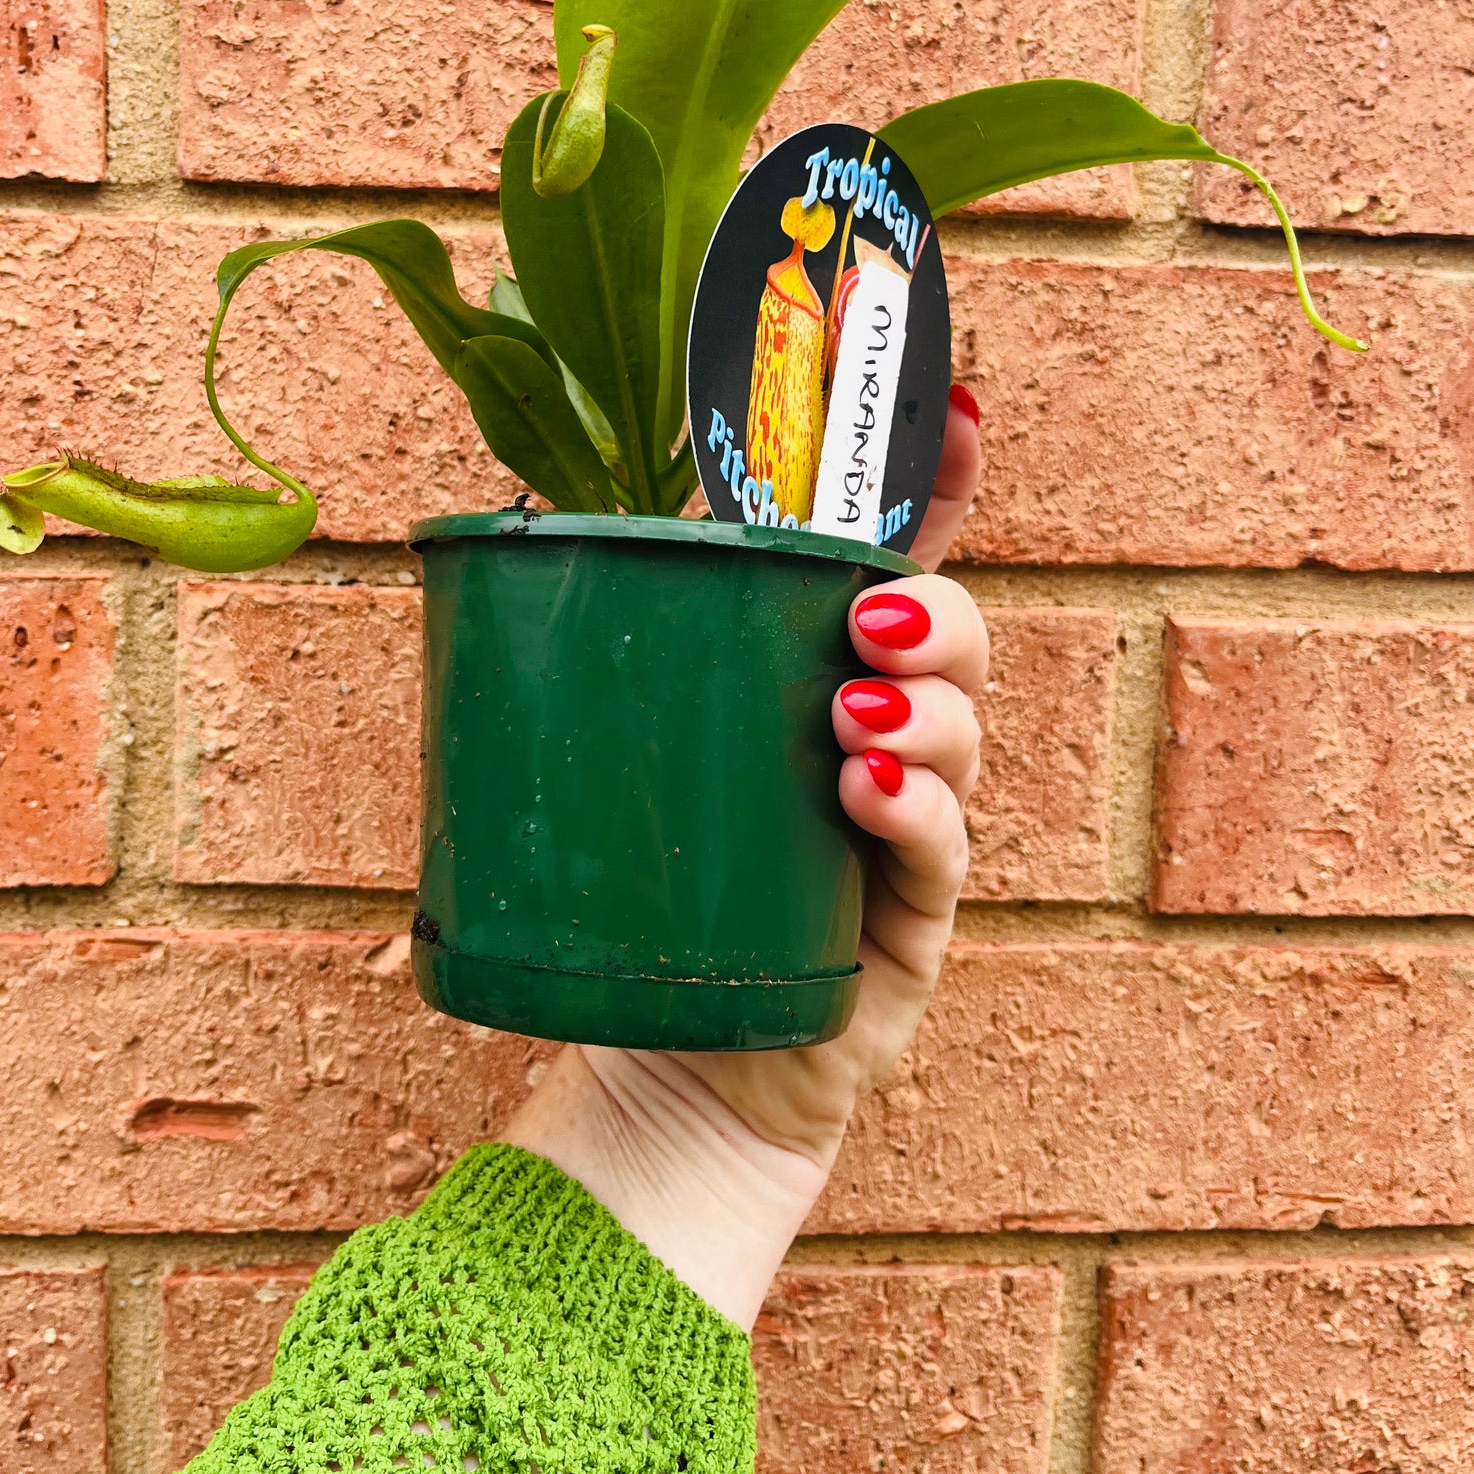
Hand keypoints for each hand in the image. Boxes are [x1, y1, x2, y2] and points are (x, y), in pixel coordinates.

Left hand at [504, 387, 984, 1326]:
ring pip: (962, 728)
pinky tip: (868, 788)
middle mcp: (882, 729)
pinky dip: (916, 805)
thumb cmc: (646, 887)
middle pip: (954, 635)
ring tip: (855, 707)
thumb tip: (511, 523)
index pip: (896, 558)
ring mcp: (909, 822)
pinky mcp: (913, 916)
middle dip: (933, 607)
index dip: (937, 483)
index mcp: (815, 670)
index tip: (957, 411)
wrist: (669, 1062)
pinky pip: (942, 846)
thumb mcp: (614, 748)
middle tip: (866, 615)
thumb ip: (589, 642)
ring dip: (926, 701)